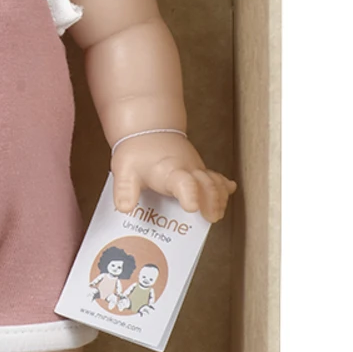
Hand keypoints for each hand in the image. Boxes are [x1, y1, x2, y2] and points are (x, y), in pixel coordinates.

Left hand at [112, 132, 235, 221]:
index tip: (192, 207)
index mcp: (167, 171)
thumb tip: (125, 208)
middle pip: (205, 183)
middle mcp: (186, 169)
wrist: (147, 133)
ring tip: (217, 213)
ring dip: (220, 197)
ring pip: (215, 181)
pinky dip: (224, 186)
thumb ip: (124, 190)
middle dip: (211, 200)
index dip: (189, 193)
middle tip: (211, 218)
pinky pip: (216, 177)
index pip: (182, 181)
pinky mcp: (200, 172)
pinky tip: (229, 191)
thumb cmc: (137, 154)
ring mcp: (196, 170)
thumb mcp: (123, 171)